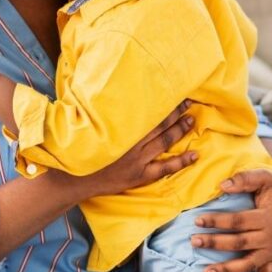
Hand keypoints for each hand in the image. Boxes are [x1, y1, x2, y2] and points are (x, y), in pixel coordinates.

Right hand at [75, 100, 197, 197]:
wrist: (76, 177)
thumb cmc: (82, 150)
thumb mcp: (90, 127)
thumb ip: (104, 115)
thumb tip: (111, 95)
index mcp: (122, 129)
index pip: (148, 112)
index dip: (163, 104)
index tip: (174, 94)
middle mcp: (132, 143)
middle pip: (160, 125)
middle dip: (176, 113)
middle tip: (189, 103)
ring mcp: (138, 160)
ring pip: (165, 142)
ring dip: (180, 131)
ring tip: (192, 121)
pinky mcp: (140, 175)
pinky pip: (165, 168)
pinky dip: (181, 161)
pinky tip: (195, 156)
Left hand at [190, 169, 271, 271]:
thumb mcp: (265, 176)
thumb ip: (245, 178)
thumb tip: (222, 185)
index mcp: (266, 217)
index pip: (237, 221)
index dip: (217, 221)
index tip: (198, 220)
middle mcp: (270, 237)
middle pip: (238, 243)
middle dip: (215, 243)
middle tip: (194, 241)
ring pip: (248, 263)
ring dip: (227, 269)